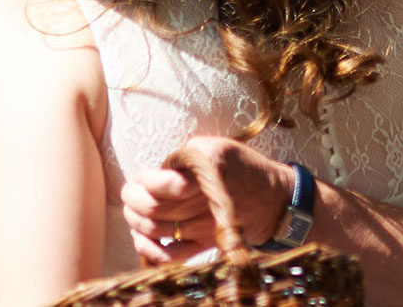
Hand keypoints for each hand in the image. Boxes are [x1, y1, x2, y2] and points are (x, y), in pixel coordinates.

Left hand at [121, 136, 293, 264]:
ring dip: (135, 220)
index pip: (164, 184)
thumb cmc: (242, 167)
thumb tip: (156, 171)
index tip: (142, 176)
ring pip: (157, 230)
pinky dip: (149, 249)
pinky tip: (141, 237)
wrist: (273, 199)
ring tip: (132, 209)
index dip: (144, 181)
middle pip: (155, 209)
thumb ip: (186, 155)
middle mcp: (206, 200)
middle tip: (129, 192)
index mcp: (209, 168)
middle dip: (132, 199)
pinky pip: (170, 255)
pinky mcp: (206, 244)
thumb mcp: (218, 146)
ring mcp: (206, 226)